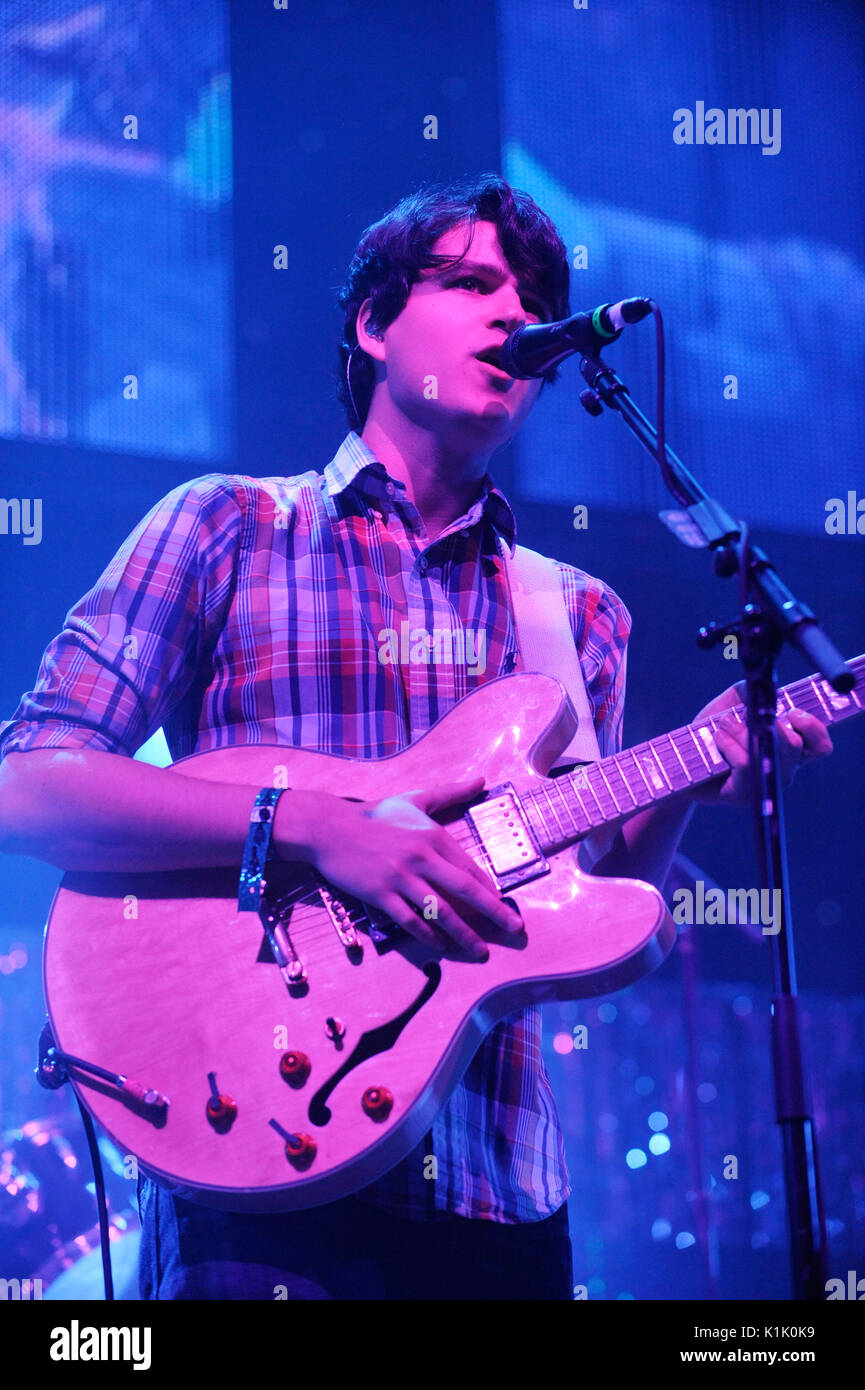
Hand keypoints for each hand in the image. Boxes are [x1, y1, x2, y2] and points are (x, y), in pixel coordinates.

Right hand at [276, 776, 521, 959]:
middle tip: (515, 930)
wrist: (330, 829)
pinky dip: (428, 936)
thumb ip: (450, 793)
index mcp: (432, 836)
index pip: (470, 868)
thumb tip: (481, 780)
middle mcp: (421, 857)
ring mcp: (400, 878)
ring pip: (440, 912)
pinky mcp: (380, 894)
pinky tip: (440, 946)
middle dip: (494, 913)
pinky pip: (410, 921)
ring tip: (480, 951)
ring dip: (464, 935)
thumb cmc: (375, 815)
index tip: (506, 907)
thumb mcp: (415, 799)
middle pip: (465, 891)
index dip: (491, 891)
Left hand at [689, 684, 832, 805]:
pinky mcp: (741, 794)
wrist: (682, 759)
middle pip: (794, 746)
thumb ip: (751, 692)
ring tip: (723, 724)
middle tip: (741, 715)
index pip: (820, 746)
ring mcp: (764, 785)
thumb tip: (761, 687)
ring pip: (770, 752)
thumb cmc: (712, 730)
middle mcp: (782, 770)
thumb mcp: (733, 703)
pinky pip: (745, 763)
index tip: (792, 712)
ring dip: (743, 730)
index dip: (813, 728)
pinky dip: (729, 743)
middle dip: (767, 722)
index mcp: (789, 750)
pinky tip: (717, 737)